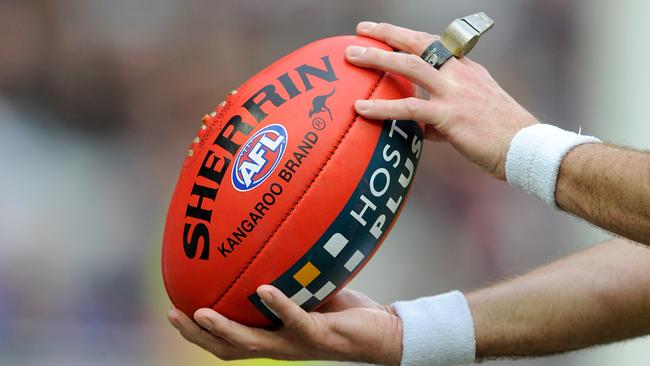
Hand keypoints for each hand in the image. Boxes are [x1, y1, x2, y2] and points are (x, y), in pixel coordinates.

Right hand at [167, 285, 402, 364]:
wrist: (383, 332)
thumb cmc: (344, 311)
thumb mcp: (309, 290)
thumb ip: (287, 276)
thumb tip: (267, 240)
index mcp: (272, 337)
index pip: (228, 341)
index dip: (199, 333)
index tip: (176, 309)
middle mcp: (279, 345)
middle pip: (228, 349)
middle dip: (198, 335)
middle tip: (174, 314)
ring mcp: (297, 343)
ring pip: (252, 343)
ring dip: (224, 329)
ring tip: (201, 312)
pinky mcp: (319, 335)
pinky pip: (295, 320)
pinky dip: (278, 305)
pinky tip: (263, 289)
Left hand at [346, 22, 536, 179]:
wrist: (526, 148)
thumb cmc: (501, 137)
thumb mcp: (474, 115)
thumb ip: (443, 116)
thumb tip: (421, 127)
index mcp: (468, 70)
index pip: (434, 44)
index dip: (408, 36)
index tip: (386, 32)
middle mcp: (460, 74)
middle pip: (418, 43)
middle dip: (387, 34)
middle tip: (361, 31)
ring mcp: (455, 92)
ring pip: (409, 66)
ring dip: (377, 58)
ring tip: (351, 56)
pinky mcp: (450, 115)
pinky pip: (409, 108)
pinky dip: (382, 107)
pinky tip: (360, 109)